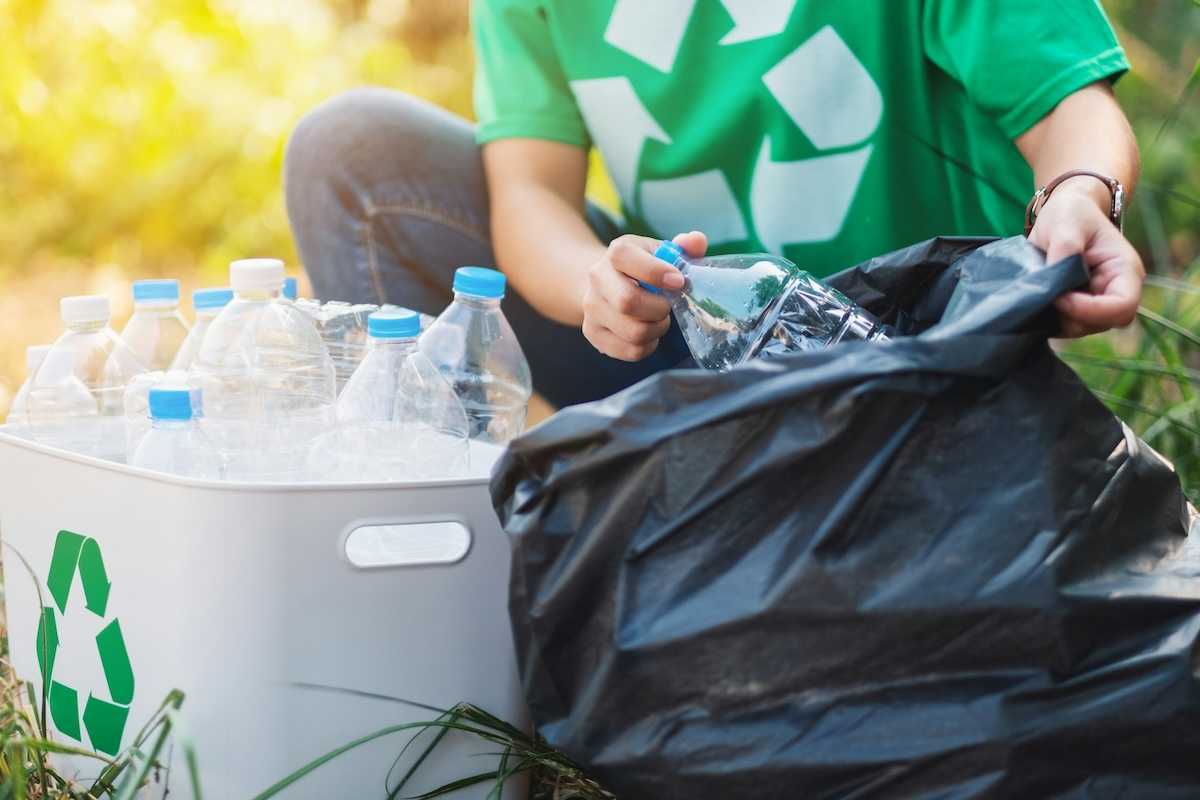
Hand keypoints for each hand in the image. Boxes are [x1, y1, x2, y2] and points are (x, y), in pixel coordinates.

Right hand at [582, 231, 707, 360]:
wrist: (605, 283)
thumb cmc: (643, 268)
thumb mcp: (661, 252)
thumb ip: (684, 247)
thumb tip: (697, 240)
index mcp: (615, 253)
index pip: (625, 258)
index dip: (656, 272)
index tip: (678, 281)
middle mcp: (597, 279)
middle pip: (627, 302)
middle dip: (659, 308)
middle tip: (668, 306)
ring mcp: (592, 309)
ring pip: (633, 332)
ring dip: (657, 329)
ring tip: (659, 319)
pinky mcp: (593, 333)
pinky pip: (631, 351)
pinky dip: (649, 345)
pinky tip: (649, 332)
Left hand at [1027, 178, 1143, 337]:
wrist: (1063, 213)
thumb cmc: (1071, 214)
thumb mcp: (1066, 224)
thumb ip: (1065, 253)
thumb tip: (1054, 286)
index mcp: (1125, 270)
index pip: (1122, 307)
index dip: (1089, 310)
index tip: (1059, 296)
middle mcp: (1116, 290)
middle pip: (1101, 323)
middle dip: (1070, 315)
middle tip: (1045, 293)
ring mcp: (1098, 302)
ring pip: (1081, 328)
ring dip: (1057, 316)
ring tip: (1040, 290)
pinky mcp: (1078, 308)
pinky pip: (1064, 324)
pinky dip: (1049, 317)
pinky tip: (1038, 297)